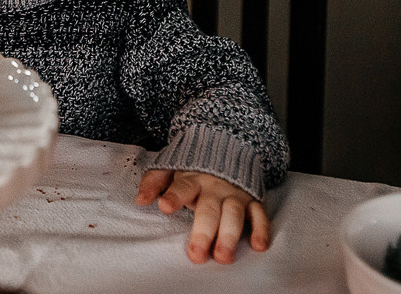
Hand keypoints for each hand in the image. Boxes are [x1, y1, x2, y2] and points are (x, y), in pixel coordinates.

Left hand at [135, 169, 269, 264]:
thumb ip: (154, 181)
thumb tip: (140, 199)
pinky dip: (261, 229)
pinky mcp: (252, 199)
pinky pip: (259, 214)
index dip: (174, 196)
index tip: (165, 206)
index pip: (182, 188)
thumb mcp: (170, 167)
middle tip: (196, 254)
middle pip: (208, 211)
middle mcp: (214, 188)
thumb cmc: (192, 165)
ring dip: (229, 236)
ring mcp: (234, 194)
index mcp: (191, 179)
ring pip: (234, 215)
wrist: (227, 144)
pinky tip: (258, 245)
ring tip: (223, 257)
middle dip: (203, 232)